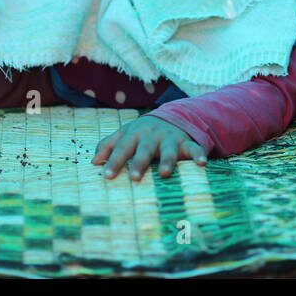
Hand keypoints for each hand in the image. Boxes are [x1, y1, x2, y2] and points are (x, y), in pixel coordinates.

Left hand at [92, 115, 206, 180]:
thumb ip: (108, 146)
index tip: (107, 176)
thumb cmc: (141, 133)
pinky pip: (193, 148)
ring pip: (169, 150)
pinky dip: (198, 154)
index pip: (122, 148)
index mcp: (134, 134)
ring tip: (164, 174)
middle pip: (144, 149)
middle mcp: (152, 136)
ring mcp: (170, 138)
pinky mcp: (186, 142)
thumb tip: (93, 162)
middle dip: (139, 162)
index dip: (114, 161)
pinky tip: (202, 163)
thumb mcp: (124, 134)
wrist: (169, 118)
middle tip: (134, 177)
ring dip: (167, 161)